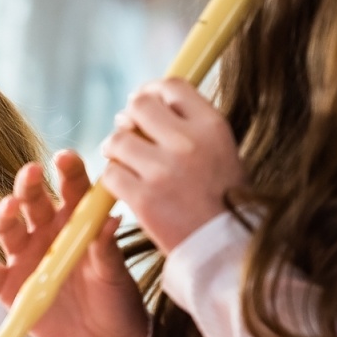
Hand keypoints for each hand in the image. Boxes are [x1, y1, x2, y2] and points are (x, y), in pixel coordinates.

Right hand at [0, 150, 148, 336]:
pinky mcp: (7, 287)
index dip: (68, 171)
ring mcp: (25, 258)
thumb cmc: (116, 303)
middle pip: (32, 200)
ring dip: (4, 214)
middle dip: (29, 185)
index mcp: (76, 221)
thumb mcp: (115, 275)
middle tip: (32, 173)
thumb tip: (110, 218)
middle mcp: (46, 232)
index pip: (71, 188)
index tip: (65, 157)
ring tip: (9, 209)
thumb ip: (106, 248)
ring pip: (7, 227)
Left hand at [100, 78, 244, 253]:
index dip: (152, 91)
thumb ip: (191, 126)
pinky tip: (125, 186)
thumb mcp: (222, 152)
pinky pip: (111, 174)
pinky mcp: (143, 198)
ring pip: (118, 139)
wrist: (225, 249)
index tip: (147, 104)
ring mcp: (163, 170)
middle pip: (139, 105)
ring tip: (123, 161)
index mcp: (212, 127)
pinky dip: (113, 179)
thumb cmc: (224, 200)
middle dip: (128, 117)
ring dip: (114, 149)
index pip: (172, 86)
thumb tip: (150, 102)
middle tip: (129, 132)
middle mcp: (188, 142)